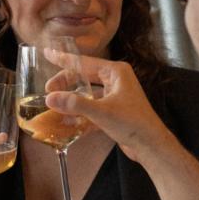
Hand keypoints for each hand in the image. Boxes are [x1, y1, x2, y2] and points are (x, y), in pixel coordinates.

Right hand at [44, 52, 167, 164]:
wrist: (151, 145)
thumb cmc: (132, 123)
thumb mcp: (101, 112)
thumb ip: (75, 104)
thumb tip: (50, 98)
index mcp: (116, 72)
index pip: (84, 62)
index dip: (64, 59)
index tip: (47, 53)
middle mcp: (116, 80)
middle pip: (84, 77)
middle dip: (66, 83)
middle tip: (48, 91)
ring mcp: (115, 96)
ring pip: (87, 93)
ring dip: (72, 100)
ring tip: (54, 106)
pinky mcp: (113, 111)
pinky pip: (92, 108)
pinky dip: (80, 114)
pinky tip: (67, 123)